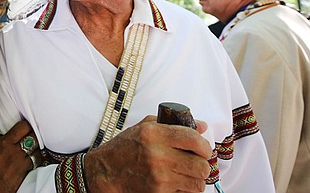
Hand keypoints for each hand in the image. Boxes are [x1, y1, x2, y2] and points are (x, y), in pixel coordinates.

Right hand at [0, 120, 38, 192]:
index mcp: (4, 144)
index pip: (23, 128)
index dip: (26, 126)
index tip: (25, 127)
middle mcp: (15, 154)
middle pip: (34, 139)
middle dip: (33, 137)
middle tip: (30, 137)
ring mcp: (20, 166)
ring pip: (37, 154)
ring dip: (35, 152)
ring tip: (31, 151)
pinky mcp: (22, 178)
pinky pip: (32, 167)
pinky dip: (31, 164)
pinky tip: (26, 164)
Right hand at [84, 116, 212, 192]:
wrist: (105, 172)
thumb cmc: (124, 148)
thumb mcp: (145, 127)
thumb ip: (173, 124)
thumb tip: (202, 126)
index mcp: (154, 134)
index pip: (193, 139)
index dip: (204, 145)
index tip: (202, 148)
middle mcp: (158, 156)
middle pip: (201, 166)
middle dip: (202, 164)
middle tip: (195, 162)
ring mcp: (159, 178)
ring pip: (197, 184)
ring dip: (195, 179)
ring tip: (186, 174)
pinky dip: (184, 190)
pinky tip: (175, 182)